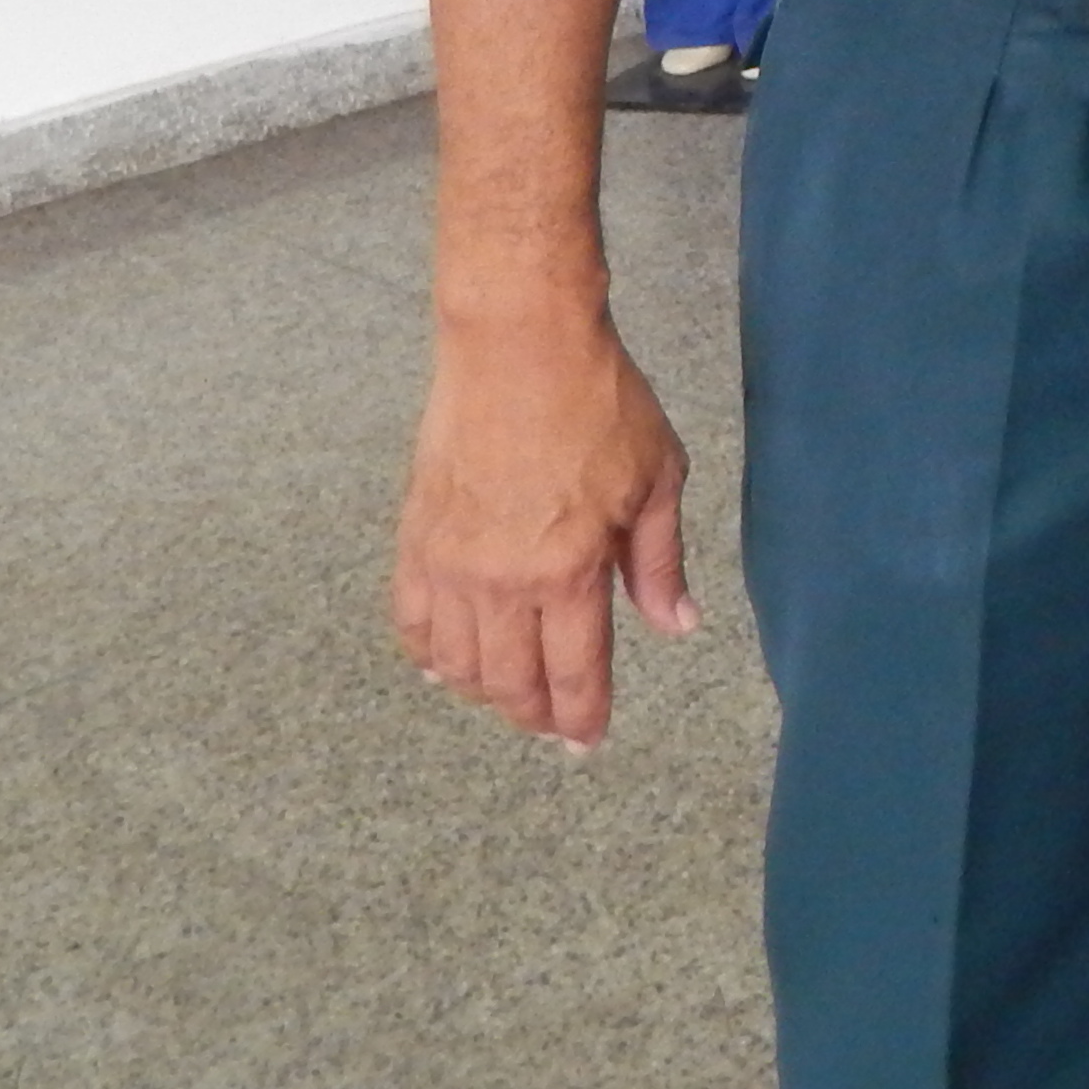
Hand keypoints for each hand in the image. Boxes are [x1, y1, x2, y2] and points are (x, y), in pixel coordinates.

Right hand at [391, 314, 695, 747]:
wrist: (518, 345)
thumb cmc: (598, 403)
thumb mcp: (656, 480)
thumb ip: (658, 563)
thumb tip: (676, 625)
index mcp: (568, 571)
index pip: (574, 672)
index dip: (582, 716)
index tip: (587, 742)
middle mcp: (502, 581)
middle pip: (511, 681)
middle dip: (535, 715)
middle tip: (553, 729)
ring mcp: (450, 563)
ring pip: (458, 664)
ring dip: (485, 692)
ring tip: (510, 697)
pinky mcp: (416, 538)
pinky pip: (411, 621)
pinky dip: (428, 654)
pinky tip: (446, 665)